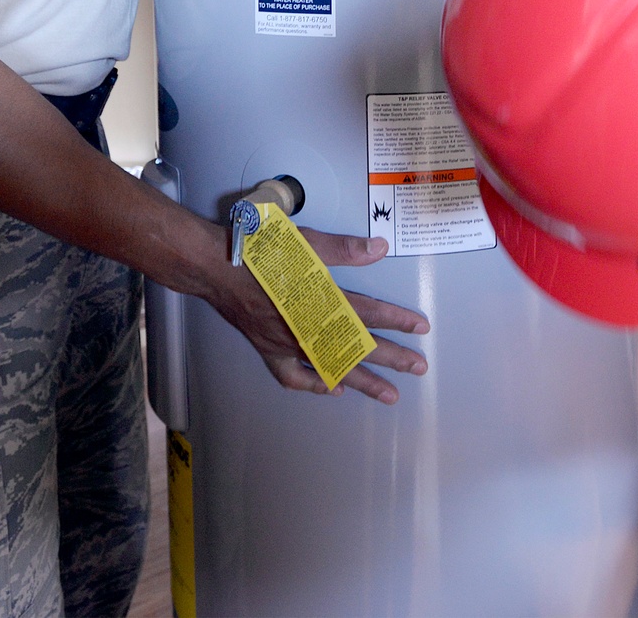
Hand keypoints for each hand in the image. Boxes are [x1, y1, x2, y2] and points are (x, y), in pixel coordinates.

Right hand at [205, 225, 429, 404]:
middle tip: (419, 368)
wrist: (217, 266)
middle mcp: (309, 330)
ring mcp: (289, 345)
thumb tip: (379, 248)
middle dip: (392, 358)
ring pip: (333, 369)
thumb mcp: (306, 241)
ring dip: (364, 381)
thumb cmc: (261, 251)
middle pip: (358, 347)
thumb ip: (344, 249)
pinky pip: (294, 377)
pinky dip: (315, 385)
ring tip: (390, 395)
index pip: (368, 314)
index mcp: (321, 302)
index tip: (420, 328)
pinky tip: (333, 389)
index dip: (397, 320)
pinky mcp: (269, 350)